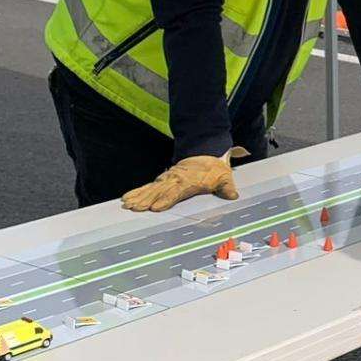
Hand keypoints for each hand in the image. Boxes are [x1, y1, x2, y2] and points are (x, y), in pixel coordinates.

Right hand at [120, 149, 247, 211]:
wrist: (206, 152)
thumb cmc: (214, 168)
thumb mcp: (224, 176)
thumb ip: (227, 187)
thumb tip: (233, 195)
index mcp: (189, 182)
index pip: (175, 192)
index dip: (166, 200)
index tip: (156, 208)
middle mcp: (175, 180)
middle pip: (159, 191)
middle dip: (146, 200)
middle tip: (134, 208)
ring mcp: (168, 179)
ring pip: (151, 188)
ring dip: (139, 196)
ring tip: (127, 204)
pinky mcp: (163, 179)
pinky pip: (149, 186)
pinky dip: (138, 191)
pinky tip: (127, 197)